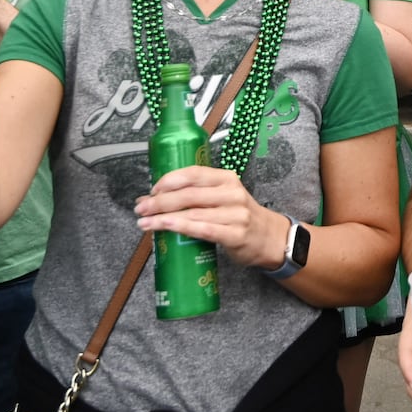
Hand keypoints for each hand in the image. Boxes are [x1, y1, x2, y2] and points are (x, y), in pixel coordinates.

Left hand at [134, 164, 288, 269]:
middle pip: (189, 194)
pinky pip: (203, 230)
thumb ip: (197, 195)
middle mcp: (232, 193)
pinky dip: (181, 228)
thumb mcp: (224, 197)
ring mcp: (235, 214)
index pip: (193, 174)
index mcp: (227, 179)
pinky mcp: (235, 235)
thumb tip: (155, 197)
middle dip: (160, 201)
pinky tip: (166, 228)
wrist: (269, 238)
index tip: (151, 190)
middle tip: (141, 209)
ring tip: (145, 223)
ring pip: (192, 213)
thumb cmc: (240, 217)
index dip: (169, 181)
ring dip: (164, 218)